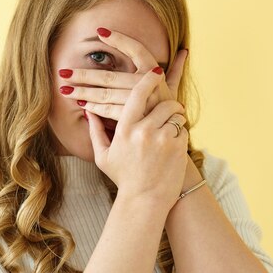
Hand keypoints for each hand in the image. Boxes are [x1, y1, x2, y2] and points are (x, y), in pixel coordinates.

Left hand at [57, 28, 187, 122]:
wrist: (171, 143)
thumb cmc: (169, 114)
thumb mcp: (174, 91)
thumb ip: (176, 71)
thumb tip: (185, 51)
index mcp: (156, 75)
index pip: (137, 49)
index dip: (120, 39)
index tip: (99, 31)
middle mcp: (150, 86)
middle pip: (112, 76)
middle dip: (84, 74)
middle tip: (63, 71)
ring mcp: (142, 104)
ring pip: (107, 94)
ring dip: (83, 91)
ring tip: (65, 89)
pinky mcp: (134, 120)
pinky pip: (109, 111)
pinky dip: (94, 108)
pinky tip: (81, 105)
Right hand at [86, 67, 188, 207]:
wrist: (144, 201)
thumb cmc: (123, 178)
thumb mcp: (103, 156)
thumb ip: (96, 131)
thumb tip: (89, 110)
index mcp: (125, 129)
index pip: (137, 93)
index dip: (148, 79)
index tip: (155, 71)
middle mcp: (143, 131)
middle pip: (162, 102)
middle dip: (169, 101)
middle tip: (171, 104)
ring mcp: (162, 139)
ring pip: (175, 114)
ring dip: (176, 117)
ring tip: (173, 124)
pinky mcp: (177, 148)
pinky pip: (183, 130)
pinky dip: (181, 132)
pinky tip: (175, 142)